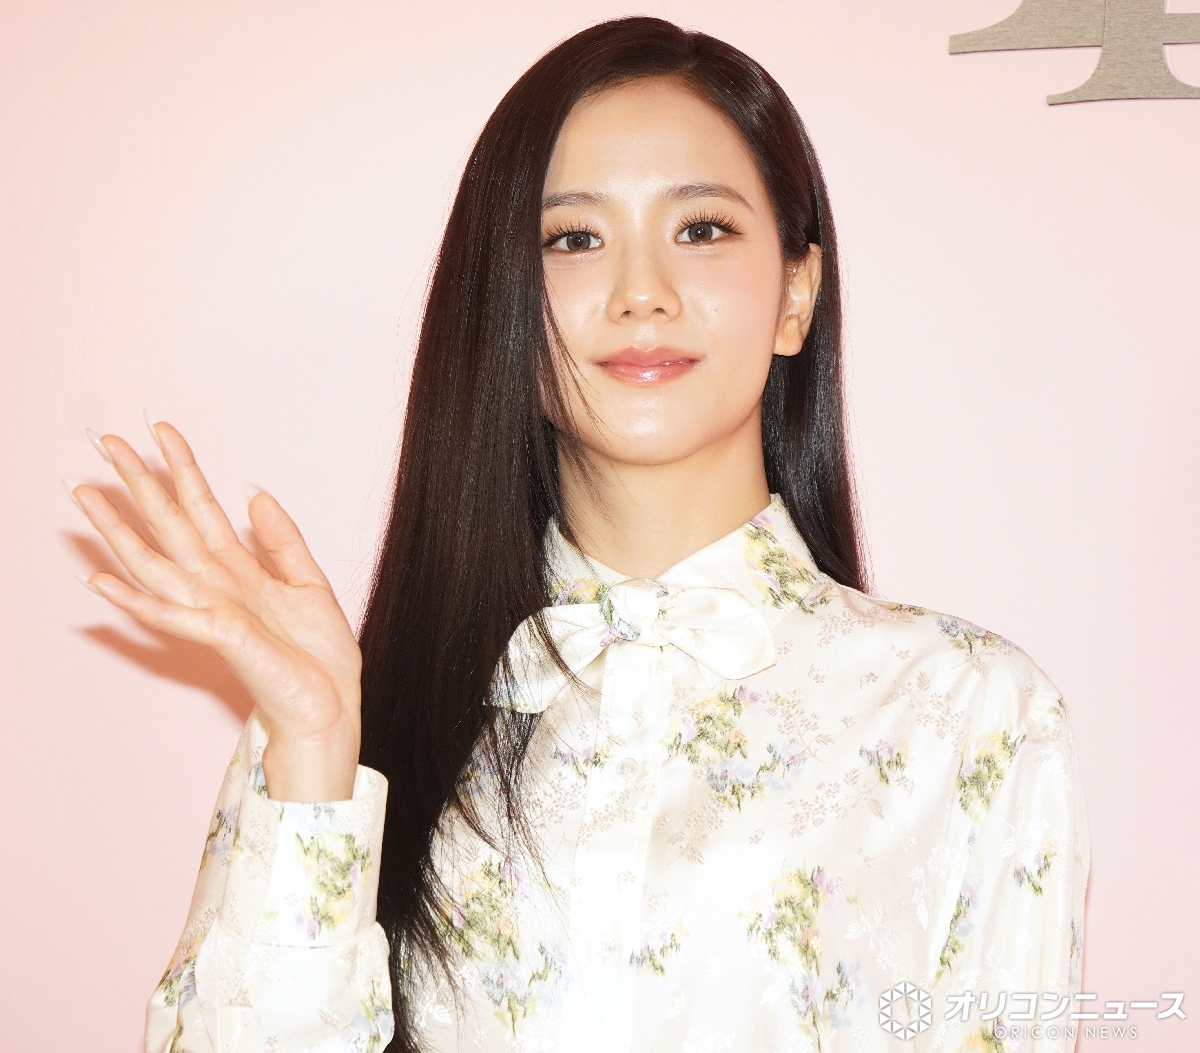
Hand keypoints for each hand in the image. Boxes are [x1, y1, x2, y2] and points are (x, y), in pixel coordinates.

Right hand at [69, 420, 361, 801]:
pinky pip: (168, 614)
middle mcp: (217, 586)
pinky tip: (98, 581)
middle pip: (169, 524)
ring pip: (153, 561)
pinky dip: (132, 599)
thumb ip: (282, 539)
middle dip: (139, 483)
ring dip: (117, 529)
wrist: (331, 704)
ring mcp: (211, 610)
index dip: (182, 467)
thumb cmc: (318, 656)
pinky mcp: (218, 636)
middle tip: (104, 440)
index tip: (161, 428)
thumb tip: (255, 492)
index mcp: (240, 570)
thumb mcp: (309, 583)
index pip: (203, 507)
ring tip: (85, 494)